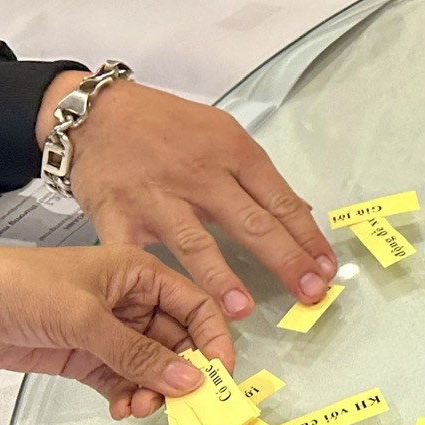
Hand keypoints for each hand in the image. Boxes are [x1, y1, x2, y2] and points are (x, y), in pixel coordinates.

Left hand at [0, 239, 233, 420]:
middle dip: (179, 373)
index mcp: (139, 274)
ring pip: (148, 365)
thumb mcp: (83, 318)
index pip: (195, 306)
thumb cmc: (22, 290)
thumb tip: (190, 383)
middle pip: (175, 341)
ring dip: (151, 389)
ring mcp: (104, 331)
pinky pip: (118, 379)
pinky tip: (120, 408)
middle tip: (177, 406)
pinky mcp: (80, 356)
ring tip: (138, 408)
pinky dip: (125, 395)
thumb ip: (136, 353)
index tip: (219, 378)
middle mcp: (129, 301)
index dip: (212, 340)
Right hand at [44, 77, 337, 318]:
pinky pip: (135, 253)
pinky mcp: (118, 217)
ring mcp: (159, 198)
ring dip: (221, 278)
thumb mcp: (222, 134)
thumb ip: (256, 176)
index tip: (327, 269)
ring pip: (195, 242)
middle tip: (310, 292)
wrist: (97, 114)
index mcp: (234, 153)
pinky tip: (164, 305)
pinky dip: (148, 281)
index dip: (307, 238)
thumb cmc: (165, 125)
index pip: (281, 201)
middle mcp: (201, 176)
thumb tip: (299, 213)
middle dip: (285, 260)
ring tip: (242, 310)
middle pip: (251, 222)